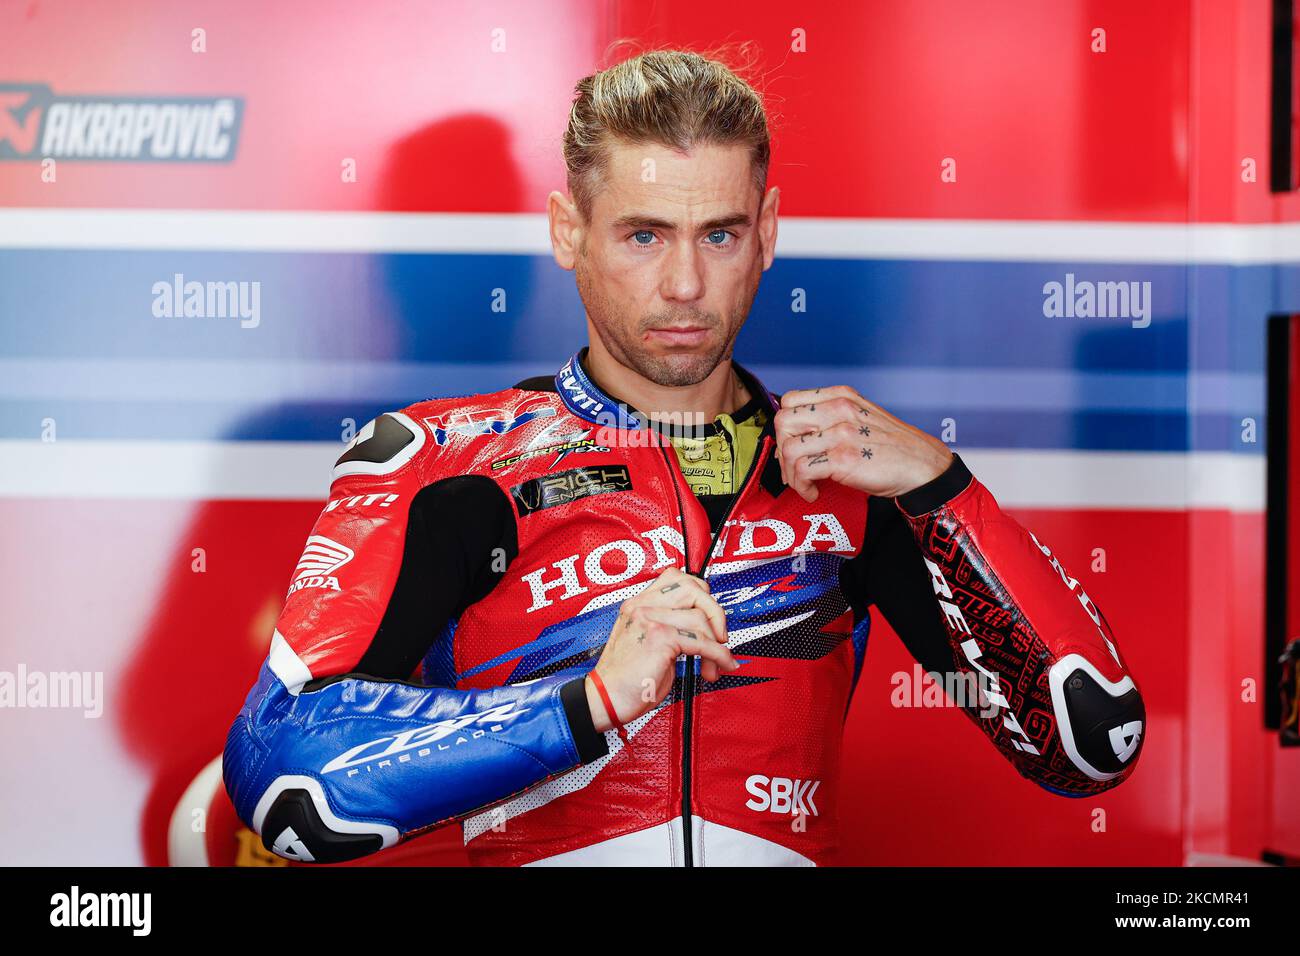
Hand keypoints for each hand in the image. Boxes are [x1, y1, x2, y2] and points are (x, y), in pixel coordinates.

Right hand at [585, 567, 737, 732]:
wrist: (604, 700)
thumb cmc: (625, 680)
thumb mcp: (646, 643)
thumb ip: (669, 628)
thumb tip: (704, 628)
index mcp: (638, 604)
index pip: (677, 579)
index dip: (701, 596)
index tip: (709, 620)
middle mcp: (642, 606)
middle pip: (693, 588)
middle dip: (715, 613)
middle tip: (719, 638)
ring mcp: (649, 618)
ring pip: (700, 617)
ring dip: (716, 644)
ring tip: (712, 665)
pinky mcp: (659, 637)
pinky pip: (702, 641)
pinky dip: (718, 655)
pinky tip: (720, 664)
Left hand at [773, 385, 952, 501]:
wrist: (922, 466)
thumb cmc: (892, 447)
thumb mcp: (861, 417)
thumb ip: (831, 418)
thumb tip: (797, 435)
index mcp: (841, 396)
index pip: (790, 400)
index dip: (785, 427)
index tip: (791, 445)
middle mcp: (839, 409)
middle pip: (783, 422)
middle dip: (781, 450)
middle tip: (793, 468)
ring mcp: (841, 433)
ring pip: (789, 449)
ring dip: (790, 473)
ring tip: (805, 484)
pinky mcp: (843, 459)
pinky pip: (803, 471)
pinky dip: (802, 486)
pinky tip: (814, 492)